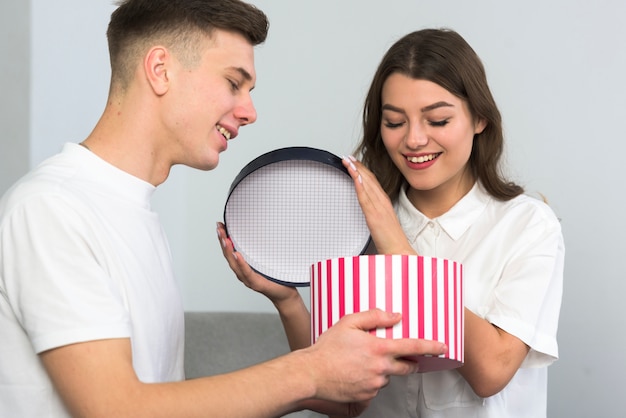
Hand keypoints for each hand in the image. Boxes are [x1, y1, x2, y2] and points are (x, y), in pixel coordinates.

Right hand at [216, 222, 298, 304]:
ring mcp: (247, 279)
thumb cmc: (276, 277)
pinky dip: (241, 263)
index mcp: (243, 266)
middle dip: (222, 241)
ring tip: (224, 239)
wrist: (285, 294)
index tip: (220, 225)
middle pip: (229, 256)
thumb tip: (261, 229)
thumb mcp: (267, 259)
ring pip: (234, 264)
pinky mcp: (256, 284)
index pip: (230, 250)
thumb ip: (261, 248)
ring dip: (229, 250)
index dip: (223, 238)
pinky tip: (237, 254)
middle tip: (219, 228)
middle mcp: (242, 272)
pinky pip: (247, 272)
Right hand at [303, 309, 447, 402]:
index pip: (413, 347)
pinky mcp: (366, 397)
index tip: (442, 347)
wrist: (311, 373)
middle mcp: (380, 368)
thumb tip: (394, 316)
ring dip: (383, 370)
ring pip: (388, 377)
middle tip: (402, 357)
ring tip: (362, 362)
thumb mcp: (348, 322)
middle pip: (407, 367)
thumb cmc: (327, 349)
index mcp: (378, 348)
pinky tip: (356, 373)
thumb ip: (374, 316)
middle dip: (410, 363)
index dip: (431, 347)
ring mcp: (374, 384)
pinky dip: (370, 380)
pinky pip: (375, 388)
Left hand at [341, 156, 415, 254]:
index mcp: (384, 203)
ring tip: (347, 162)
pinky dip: (361, 186)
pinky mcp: (375, 216)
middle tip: (347, 157)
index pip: (373, 182)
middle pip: (369, 179)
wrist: (398, 252)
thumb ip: (375, 213)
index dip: (363, 170)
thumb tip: (367, 208)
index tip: (354, 162)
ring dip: (356, 171)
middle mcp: (382, 203)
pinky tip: (355, 177)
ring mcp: (379, 208)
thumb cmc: (390, 240)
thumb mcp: (381, 222)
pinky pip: (366, 198)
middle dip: (358, 166)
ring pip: (367, 185)